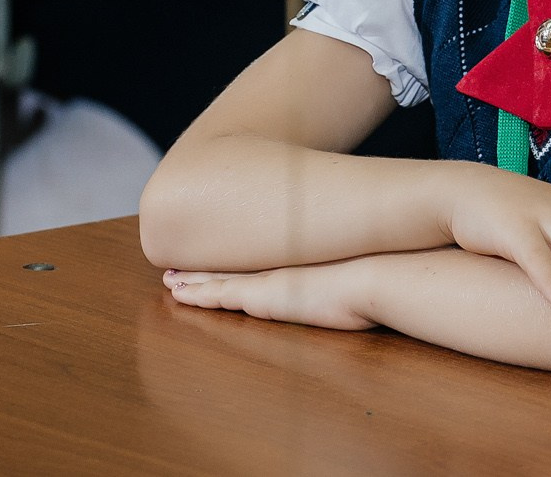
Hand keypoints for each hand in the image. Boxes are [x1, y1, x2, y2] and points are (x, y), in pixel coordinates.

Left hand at [164, 262, 375, 331]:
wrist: (380, 272)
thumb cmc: (381, 271)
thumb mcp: (363, 266)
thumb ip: (351, 266)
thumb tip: (361, 267)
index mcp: (299, 259)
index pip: (258, 257)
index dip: (234, 259)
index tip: (215, 253)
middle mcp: (279, 265)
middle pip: (232, 264)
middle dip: (203, 266)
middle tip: (177, 265)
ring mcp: (269, 279)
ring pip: (219, 279)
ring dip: (193, 280)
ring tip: (169, 280)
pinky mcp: (263, 297)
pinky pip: (220, 296)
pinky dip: (199, 295)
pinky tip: (180, 295)